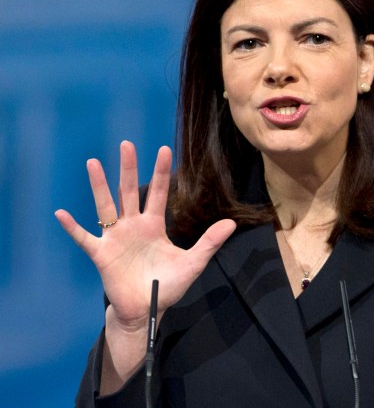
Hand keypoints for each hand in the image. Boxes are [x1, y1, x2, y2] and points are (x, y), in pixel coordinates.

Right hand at [55, 141, 235, 329]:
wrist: (147, 310)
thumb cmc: (167, 285)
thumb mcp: (192, 263)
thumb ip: (209, 242)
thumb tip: (231, 223)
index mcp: (154, 225)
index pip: (157, 192)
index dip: (160, 172)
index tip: (164, 149)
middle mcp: (133, 226)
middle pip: (129, 191)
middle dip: (129, 168)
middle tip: (127, 144)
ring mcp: (115, 238)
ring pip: (105, 206)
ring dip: (99, 185)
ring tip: (93, 163)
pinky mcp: (102, 254)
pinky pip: (84, 238)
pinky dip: (73, 227)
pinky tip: (61, 214)